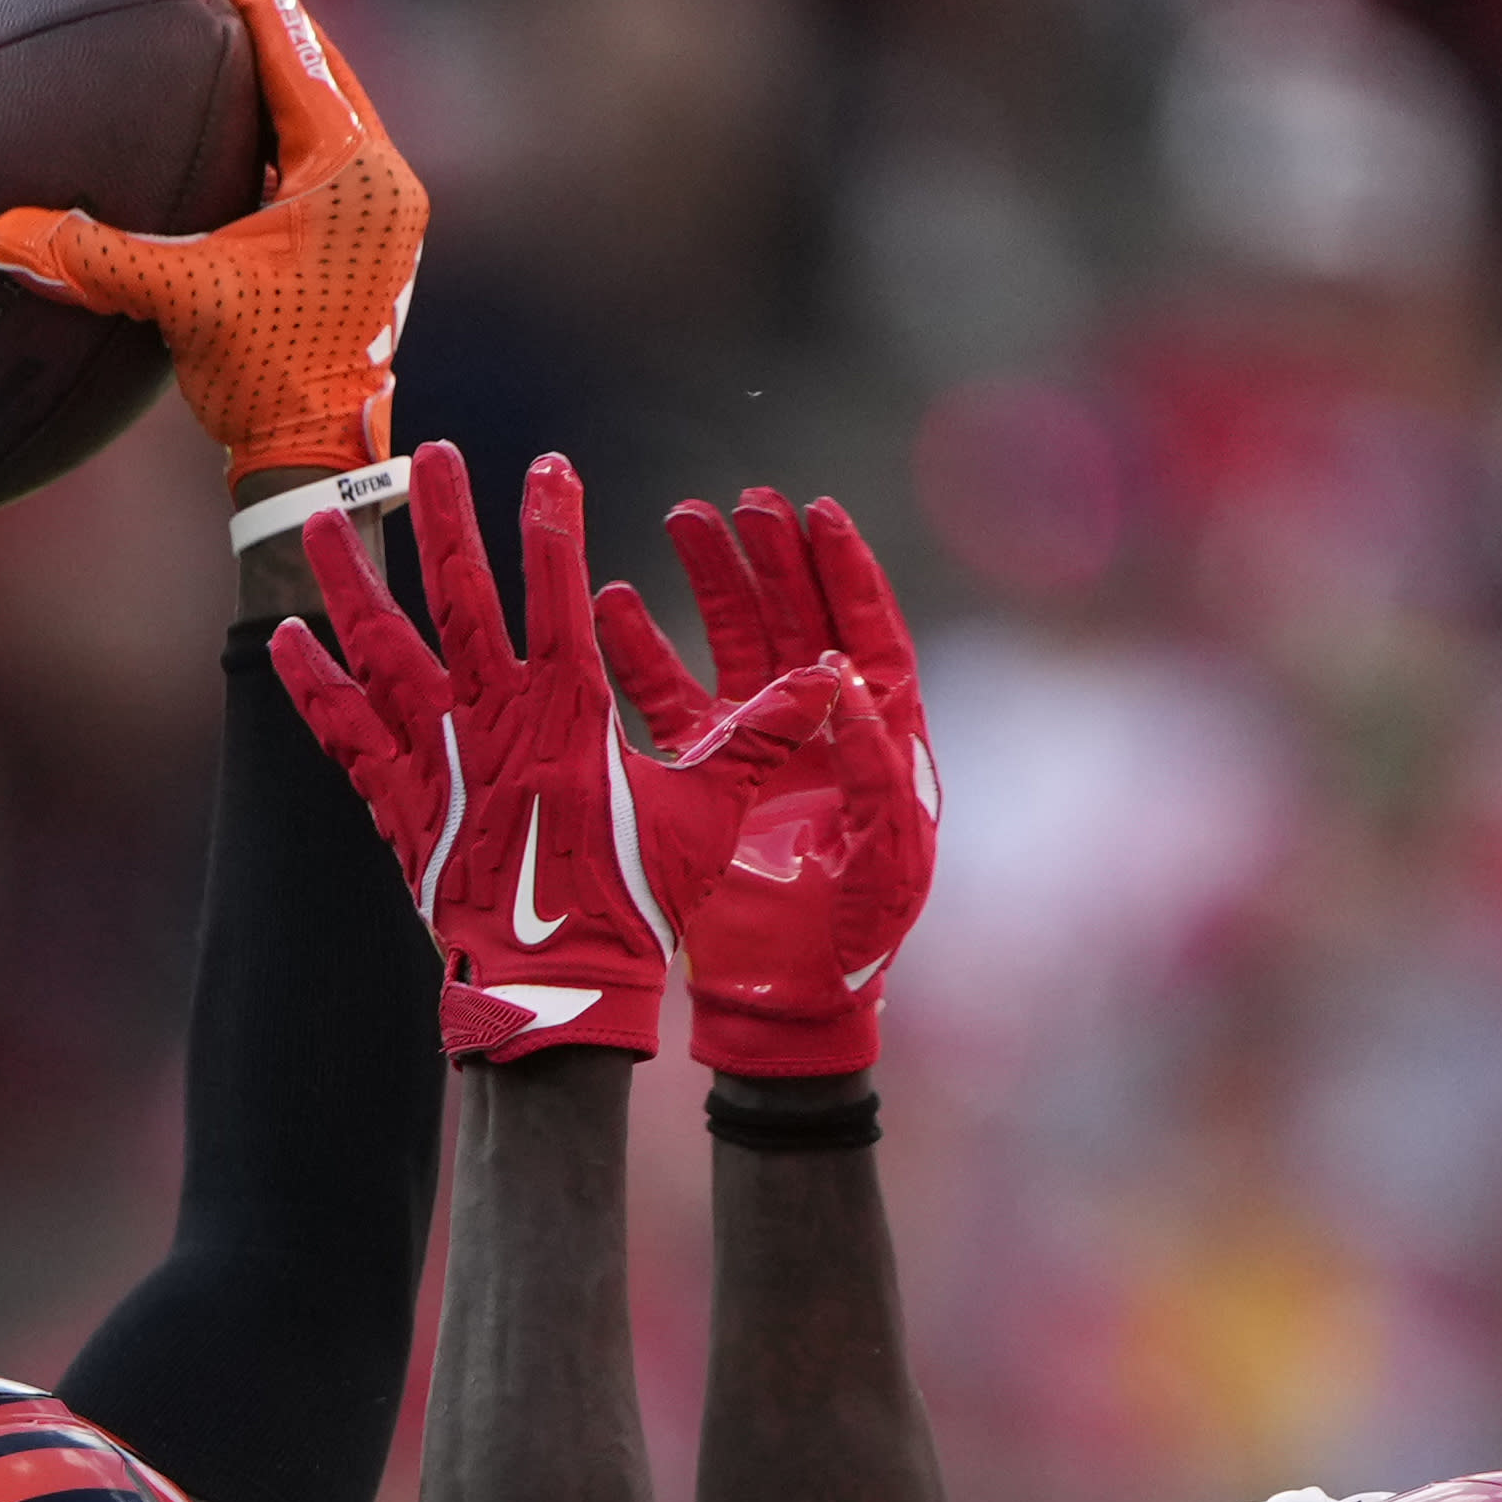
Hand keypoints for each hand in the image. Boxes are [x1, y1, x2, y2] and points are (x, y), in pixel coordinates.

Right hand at [0, 0, 425, 479]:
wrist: (319, 455)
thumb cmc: (267, 373)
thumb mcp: (179, 300)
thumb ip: (95, 257)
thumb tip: (0, 234)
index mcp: (352, 170)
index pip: (297, 54)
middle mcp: (381, 181)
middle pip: (324, 72)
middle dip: (270, 26)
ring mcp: (379, 216)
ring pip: (329, 117)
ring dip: (281, 80)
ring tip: (226, 47)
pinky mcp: (364, 247)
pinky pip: (323, 163)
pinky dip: (282, 135)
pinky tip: (238, 135)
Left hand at [271, 442, 866, 1064]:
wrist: (557, 992)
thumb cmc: (636, 902)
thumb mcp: (707, 815)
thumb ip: (760, 739)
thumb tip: (835, 679)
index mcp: (569, 712)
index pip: (559, 593)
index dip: (552, 523)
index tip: (549, 463)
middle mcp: (493, 721)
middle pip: (459, 599)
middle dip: (443, 520)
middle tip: (428, 454)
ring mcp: (436, 760)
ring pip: (384, 651)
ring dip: (354, 582)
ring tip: (325, 520)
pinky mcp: (397, 805)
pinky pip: (343, 732)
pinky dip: (312, 685)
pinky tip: (284, 637)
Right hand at [594, 487, 937, 1076]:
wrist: (791, 998)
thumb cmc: (855, 935)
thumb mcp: (884, 853)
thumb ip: (878, 770)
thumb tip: (856, 683)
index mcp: (882, 737)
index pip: (867, 630)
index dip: (843, 568)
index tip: (815, 510)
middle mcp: (823, 728)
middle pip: (799, 617)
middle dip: (771, 555)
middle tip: (741, 503)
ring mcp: (762, 745)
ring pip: (734, 641)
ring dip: (711, 581)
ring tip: (682, 520)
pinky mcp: (707, 773)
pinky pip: (670, 698)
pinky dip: (644, 651)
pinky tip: (616, 605)